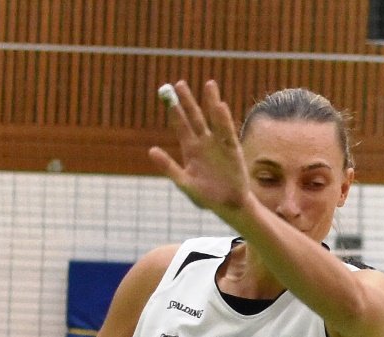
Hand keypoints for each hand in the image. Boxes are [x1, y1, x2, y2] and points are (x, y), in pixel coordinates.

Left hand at [148, 80, 250, 214]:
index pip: (180, 125)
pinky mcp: (233, 149)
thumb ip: (168, 167)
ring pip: (213, 119)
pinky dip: (224, 120)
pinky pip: (227, 132)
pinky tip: (220, 106)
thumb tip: (151, 150)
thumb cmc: (206, 197)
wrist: (230, 205)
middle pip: (195, 117)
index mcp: (190, 149)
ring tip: (209, 84)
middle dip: (188, 101)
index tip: (167, 94)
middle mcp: (204, 142)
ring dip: (211, 102)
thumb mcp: (184, 183)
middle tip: (179, 84)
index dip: (174, 110)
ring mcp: (219, 144)